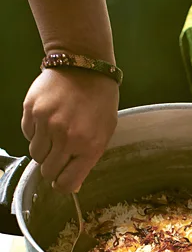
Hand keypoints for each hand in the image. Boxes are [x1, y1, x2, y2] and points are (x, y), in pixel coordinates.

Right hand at [22, 68, 118, 192]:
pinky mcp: (31, 111)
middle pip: (47, 171)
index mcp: (88, 147)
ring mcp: (46, 124)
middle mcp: (66, 138)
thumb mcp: (104, 133)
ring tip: (56, 133)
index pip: (66, 184)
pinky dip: (35, 132)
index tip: (62, 180)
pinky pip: (27, 134)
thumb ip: (88, 159)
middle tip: (61, 153)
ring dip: (44, 149)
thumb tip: (71, 184)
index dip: (63, 185)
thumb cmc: (99, 102)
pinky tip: (48, 119)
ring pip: (35, 154)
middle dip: (53, 167)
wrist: (84, 67)